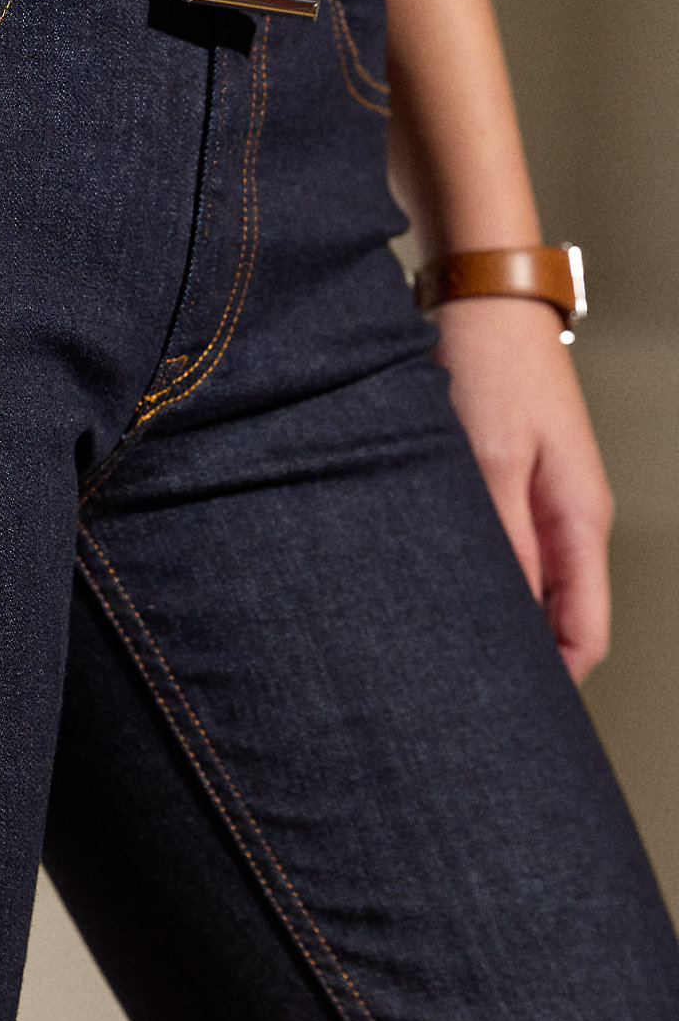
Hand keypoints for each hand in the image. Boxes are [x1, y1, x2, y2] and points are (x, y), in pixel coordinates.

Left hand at [431, 295, 612, 682]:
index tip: (512, 726)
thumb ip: (503, 538)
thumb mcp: (490, 458)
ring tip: (440, 662)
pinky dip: (477, 581)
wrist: (481, 294)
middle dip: (522, 666)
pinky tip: (434, 594)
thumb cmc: (491, 364)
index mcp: (580, 521)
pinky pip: (503, 553)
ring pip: (528, 588)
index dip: (554, 687)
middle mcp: (567, 520)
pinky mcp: (507, 482)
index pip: (585, 635)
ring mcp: (539, 502)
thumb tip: (504, 614)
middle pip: (559, 621)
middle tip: (463, 706)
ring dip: (494, 621)